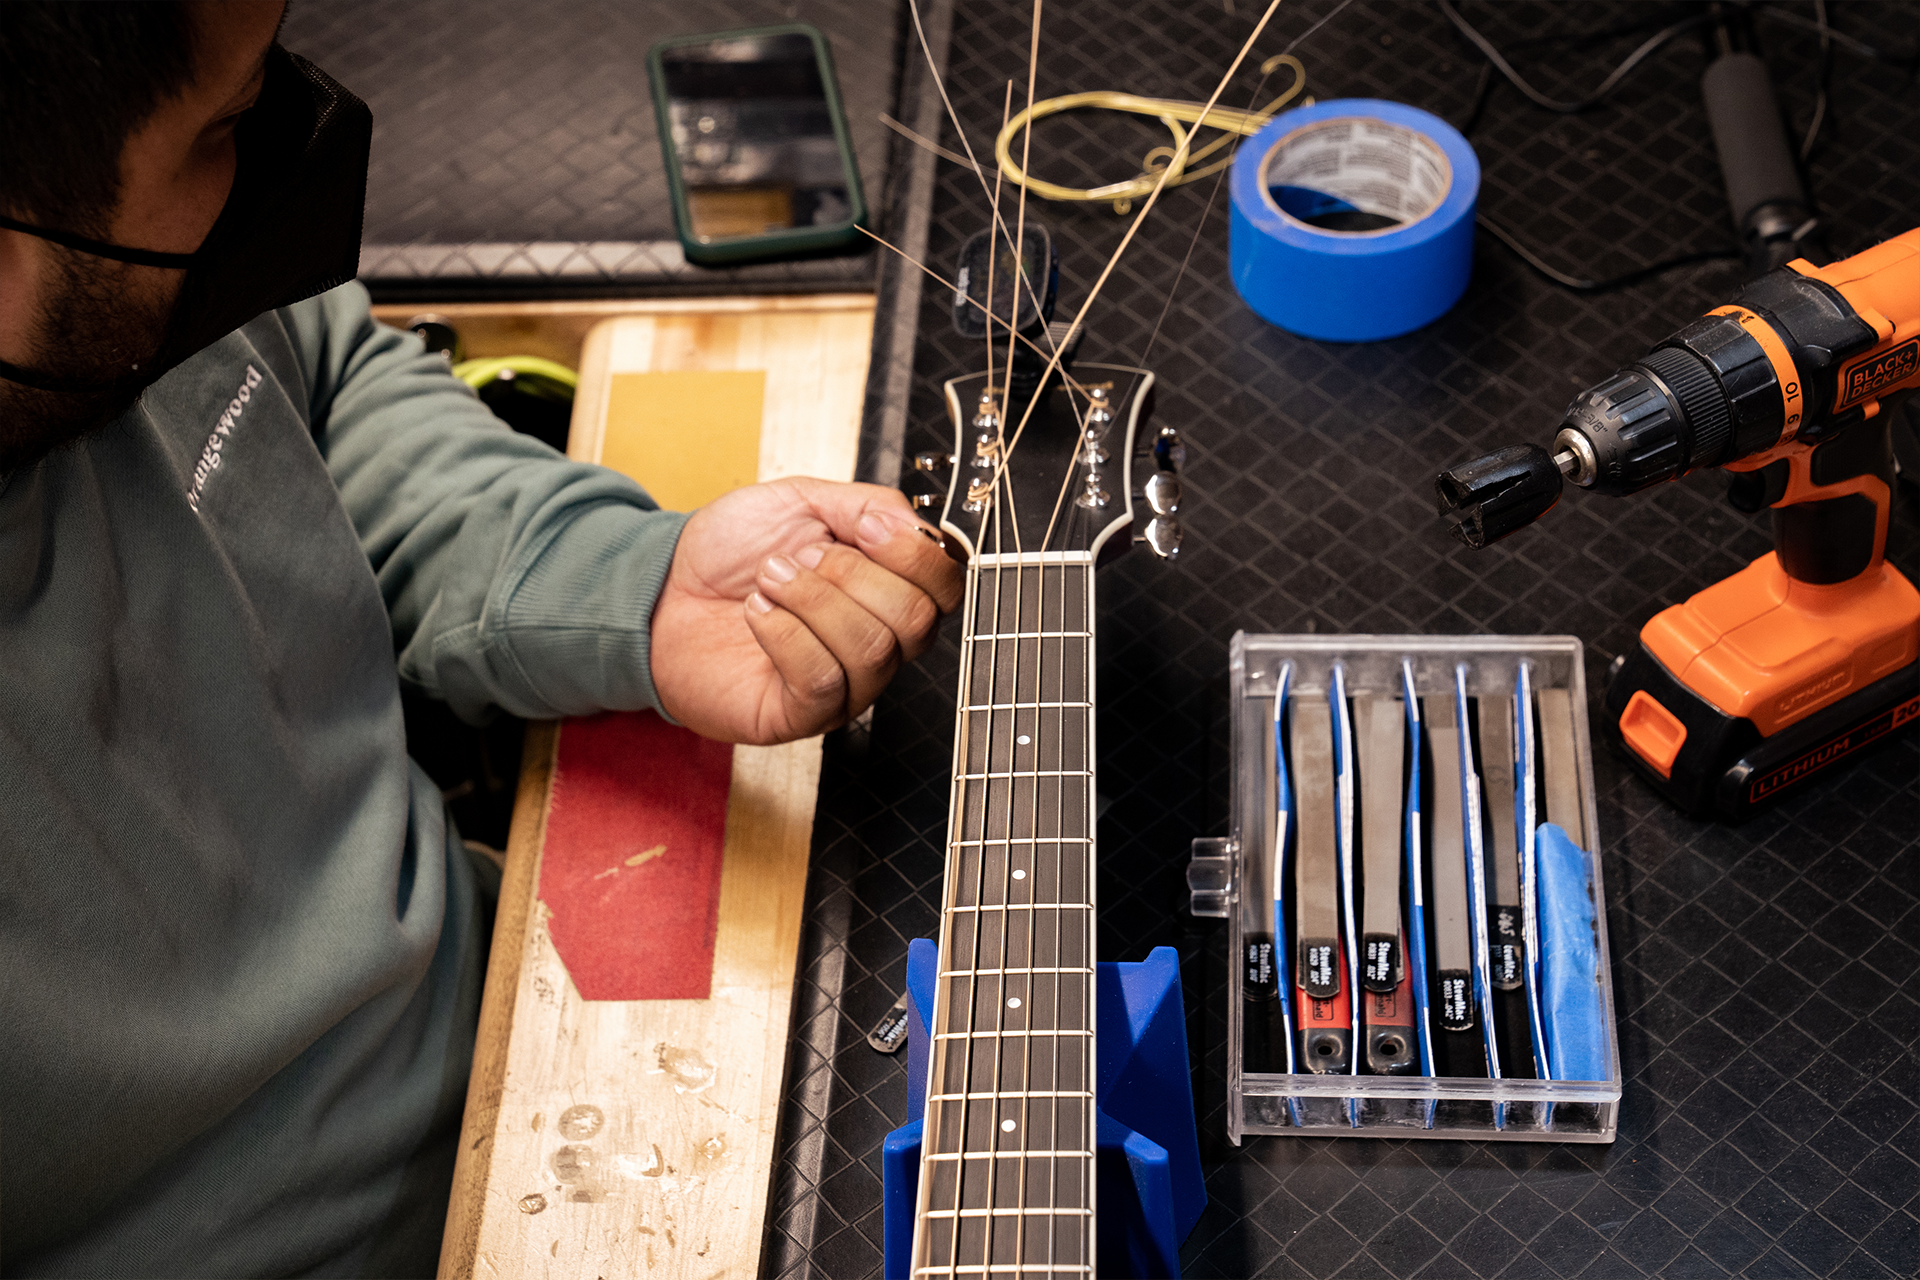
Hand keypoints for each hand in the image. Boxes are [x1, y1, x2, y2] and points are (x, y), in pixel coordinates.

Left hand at [650, 477, 966, 743]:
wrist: (663, 589)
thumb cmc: (730, 553)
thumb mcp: (803, 501)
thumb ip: (869, 503)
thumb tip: (914, 527)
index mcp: (889, 591)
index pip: (947, 586)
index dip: (914, 553)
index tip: (864, 527)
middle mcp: (880, 644)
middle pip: (916, 620)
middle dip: (850, 574)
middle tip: (799, 558)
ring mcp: (846, 686)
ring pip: (870, 650)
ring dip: (810, 600)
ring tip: (768, 581)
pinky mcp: (802, 716)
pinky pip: (823, 680)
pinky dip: (784, 634)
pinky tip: (757, 613)